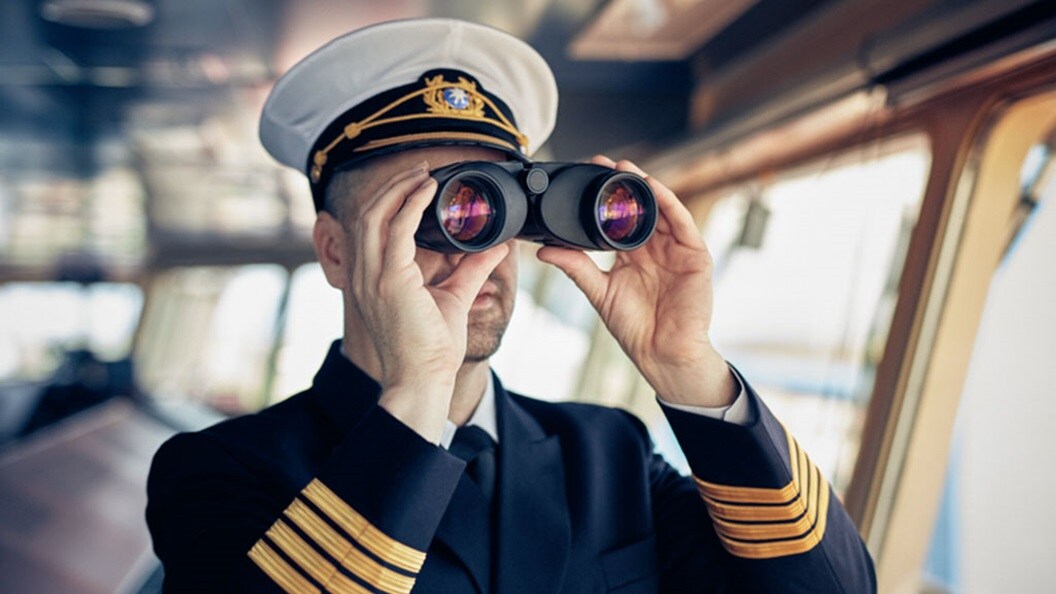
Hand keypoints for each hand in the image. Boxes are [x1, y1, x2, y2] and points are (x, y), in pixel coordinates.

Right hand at [349, 162, 509, 440]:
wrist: (423, 380)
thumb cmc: (432, 348)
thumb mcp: (454, 297)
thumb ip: (472, 268)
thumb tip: (497, 246)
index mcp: (372, 277)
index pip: (371, 225)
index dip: (389, 198)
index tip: (417, 181)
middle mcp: (365, 274)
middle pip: (367, 212)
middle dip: (392, 185)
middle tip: (421, 169)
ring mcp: (372, 277)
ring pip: (375, 214)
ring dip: (400, 188)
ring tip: (425, 173)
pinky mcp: (389, 281)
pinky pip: (396, 229)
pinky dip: (411, 203)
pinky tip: (429, 191)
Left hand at [537, 156, 735, 406]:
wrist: (662, 353)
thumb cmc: (635, 328)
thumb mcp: (600, 292)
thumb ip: (576, 268)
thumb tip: (544, 251)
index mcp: (632, 255)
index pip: (618, 218)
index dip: (604, 198)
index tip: (585, 177)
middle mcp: (654, 248)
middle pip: (639, 207)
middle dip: (622, 184)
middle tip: (602, 163)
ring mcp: (676, 250)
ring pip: (661, 209)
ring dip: (644, 186)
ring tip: (624, 168)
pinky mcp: (695, 255)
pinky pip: (683, 222)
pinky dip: (668, 202)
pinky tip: (652, 188)